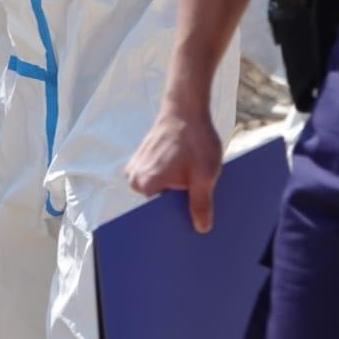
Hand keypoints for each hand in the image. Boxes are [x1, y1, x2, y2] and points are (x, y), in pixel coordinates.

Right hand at [125, 106, 223, 232]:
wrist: (186, 110)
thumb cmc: (195, 141)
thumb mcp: (205, 176)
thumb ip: (201, 205)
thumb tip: (202, 228)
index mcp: (145, 183)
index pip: (157, 217)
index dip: (175, 223)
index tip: (190, 227)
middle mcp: (133, 178)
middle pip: (156, 205)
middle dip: (175, 207)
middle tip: (197, 206)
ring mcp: (135, 168)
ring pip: (157, 192)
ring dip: (173, 193)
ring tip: (192, 188)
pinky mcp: (141, 161)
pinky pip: (155, 179)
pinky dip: (170, 181)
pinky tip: (186, 176)